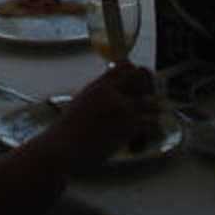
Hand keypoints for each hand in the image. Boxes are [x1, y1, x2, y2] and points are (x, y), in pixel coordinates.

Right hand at [37, 63, 159, 170]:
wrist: (60, 149)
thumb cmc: (64, 133)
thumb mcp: (80, 104)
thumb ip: (99, 97)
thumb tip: (113, 100)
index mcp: (98, 85)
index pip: (126, 66)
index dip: (136, 76)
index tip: (137, 90)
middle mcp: (111, 90)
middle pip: (144, 76)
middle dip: (150, 91)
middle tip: (145, 109)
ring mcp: (121, 106)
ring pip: (153, 102)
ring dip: (151, 117)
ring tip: (141, 132)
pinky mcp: (128, 124)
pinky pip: (153, 123)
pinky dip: (151, 134)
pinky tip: (138, 144)